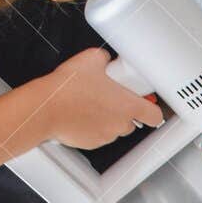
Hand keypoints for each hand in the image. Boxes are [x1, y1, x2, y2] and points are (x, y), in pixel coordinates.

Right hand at [40, 47, 163, 147]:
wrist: (46, 108)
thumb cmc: (69, 87)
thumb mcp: (92, 59)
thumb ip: (105, 60)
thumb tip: (104, 60)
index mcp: (128, 105)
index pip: (155, 115)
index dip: (153, 110)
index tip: (148, 105)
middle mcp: (120, 124)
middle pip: (132, 121)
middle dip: (123, 111)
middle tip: (110, 97)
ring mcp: (105, 136)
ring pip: (113, 128)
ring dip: (107, 119)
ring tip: (91, 103)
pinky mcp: (90, 143)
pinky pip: (97, 135)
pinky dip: (92, 127)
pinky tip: (80, 114)